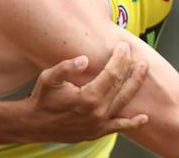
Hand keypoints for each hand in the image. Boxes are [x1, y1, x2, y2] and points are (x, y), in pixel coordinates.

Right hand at [24, 42, 147, 142]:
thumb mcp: (48, 78)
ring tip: (143, 71)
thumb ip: (66, 67)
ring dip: (134, 85)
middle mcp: (97, 112)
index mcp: (88, 97)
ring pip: (123, 102)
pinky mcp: (97, 132)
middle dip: (129, 67)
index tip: (123, 46)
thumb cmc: (42, 99)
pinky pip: (119, 127)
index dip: (120, 59)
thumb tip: (84, 59)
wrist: (34, 124)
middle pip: (120, 85)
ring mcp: (99, 123)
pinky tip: (144, 118)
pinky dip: (133, 123)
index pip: (112, 74)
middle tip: (135, 54)